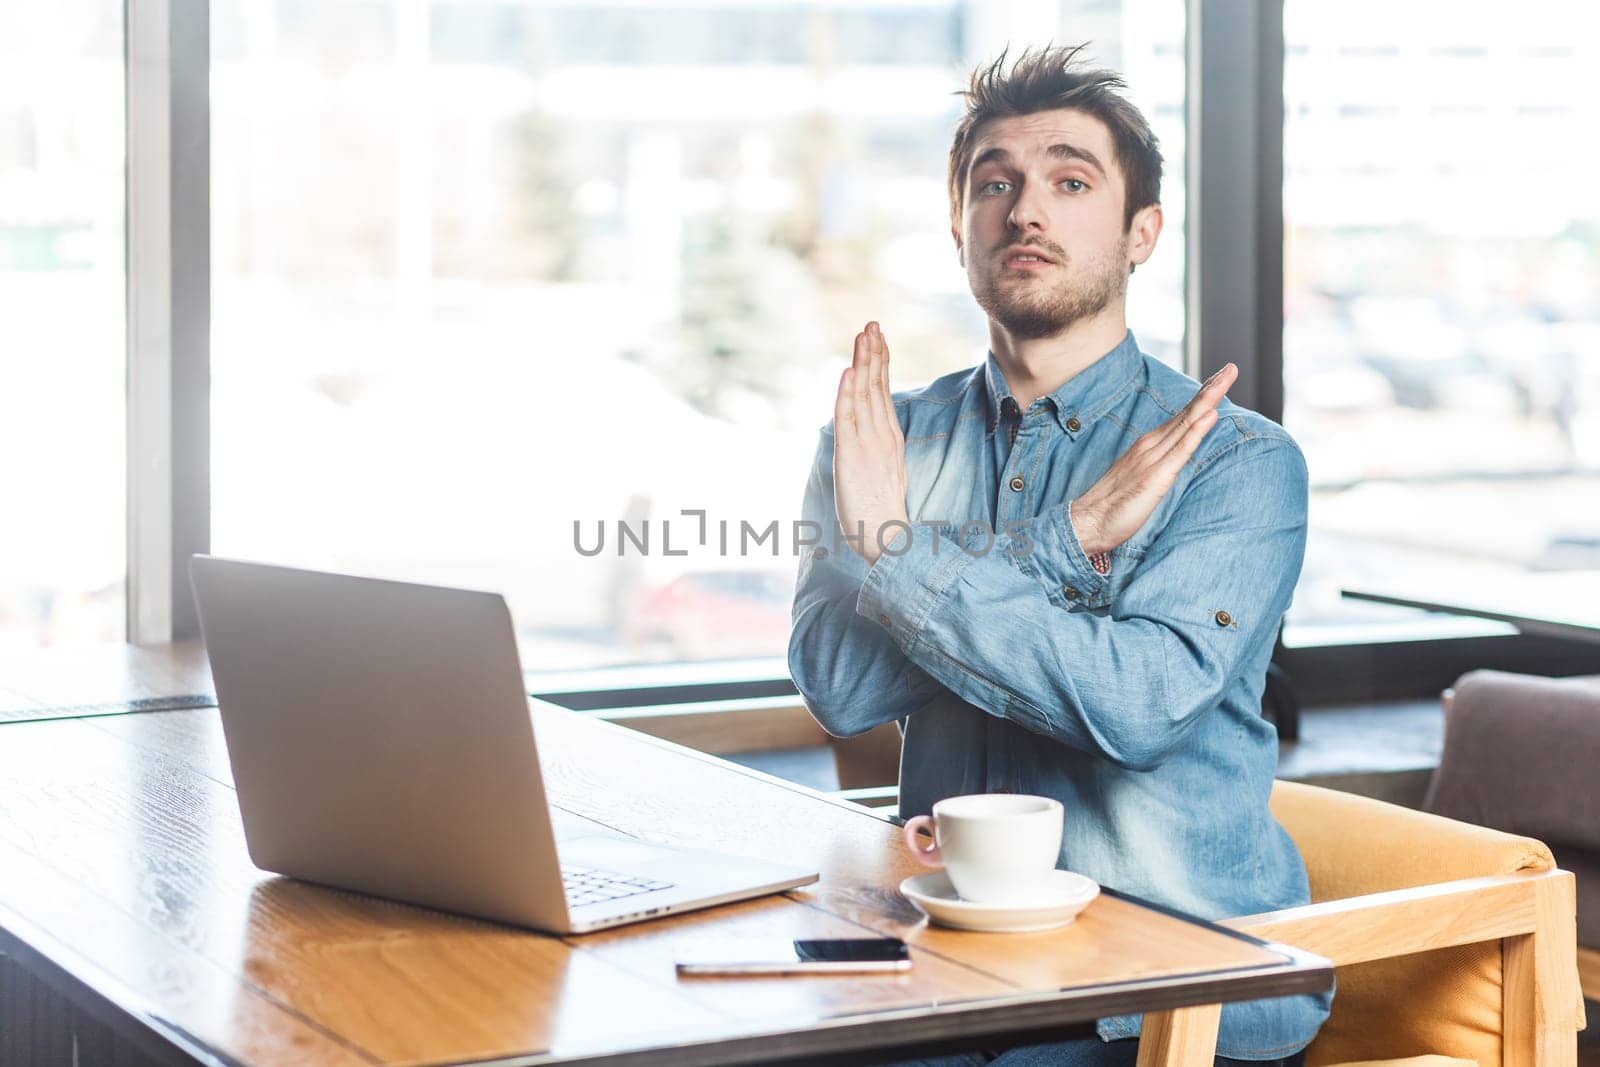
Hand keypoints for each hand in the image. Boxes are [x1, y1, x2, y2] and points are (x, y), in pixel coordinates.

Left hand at [833, 321, 909, 565]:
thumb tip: (874, 441)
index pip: (882, 393)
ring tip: (864, 334)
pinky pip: (850, 419)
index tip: (876, 337)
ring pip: (865, 395)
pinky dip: (850, 394)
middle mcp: (881, 437)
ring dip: (864, 363)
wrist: (885, 542)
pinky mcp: (852, 456)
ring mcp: (868, 445)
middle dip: (874, 353)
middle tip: (872, 323)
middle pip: (876, 387)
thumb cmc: (882, 515)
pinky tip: (849, 372)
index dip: (879, 364)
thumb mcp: (882, 476)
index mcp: (889, 440)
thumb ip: (880, 453)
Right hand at [1069, 363, 1237, 556]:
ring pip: (1186, 423)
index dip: (1202, 398)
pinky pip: (1180, 451)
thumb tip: (1174, 458)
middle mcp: (1150, 445)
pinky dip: (1196, 431)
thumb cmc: (1111, 506)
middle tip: (1231, 368)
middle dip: (1211, 389)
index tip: (1220, 379)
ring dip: (1208, 399)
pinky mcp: (1155, 477)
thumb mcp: (1138, 479)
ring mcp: (1152, 459)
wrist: (1086, 522)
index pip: (1181, 417)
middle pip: (1187, 413)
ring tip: (1227, 378)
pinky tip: (1210, 416)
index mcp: (1148, 446)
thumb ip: (1156, 465)